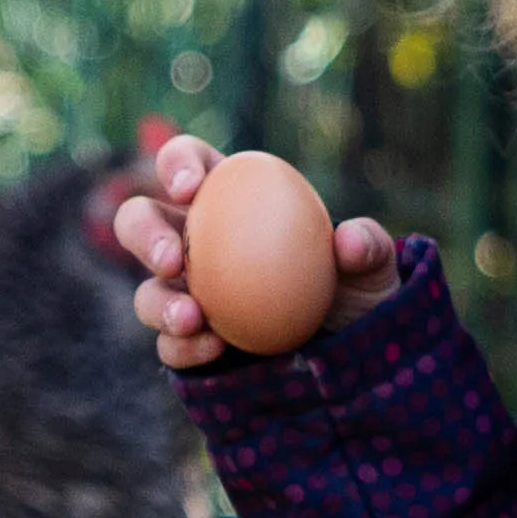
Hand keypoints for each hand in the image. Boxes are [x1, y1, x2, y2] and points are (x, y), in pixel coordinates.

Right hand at [103, 133, 404, 371]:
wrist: (351, 353)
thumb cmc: (357, 291)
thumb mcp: (375, 267)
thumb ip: (368, 246)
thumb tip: (349, 241)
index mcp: (228, 198)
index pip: (188, 164)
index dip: (177, 164)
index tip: (190, 188)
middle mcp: (194, 242)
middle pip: (141, 221)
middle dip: (145, 232)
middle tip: (172, 259)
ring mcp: (185, 294)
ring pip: (147, 291)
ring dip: (159, 303)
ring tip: (192, 318)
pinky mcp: (188, 342)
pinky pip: (170, 344)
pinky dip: (184, 347)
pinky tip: (213, 348)